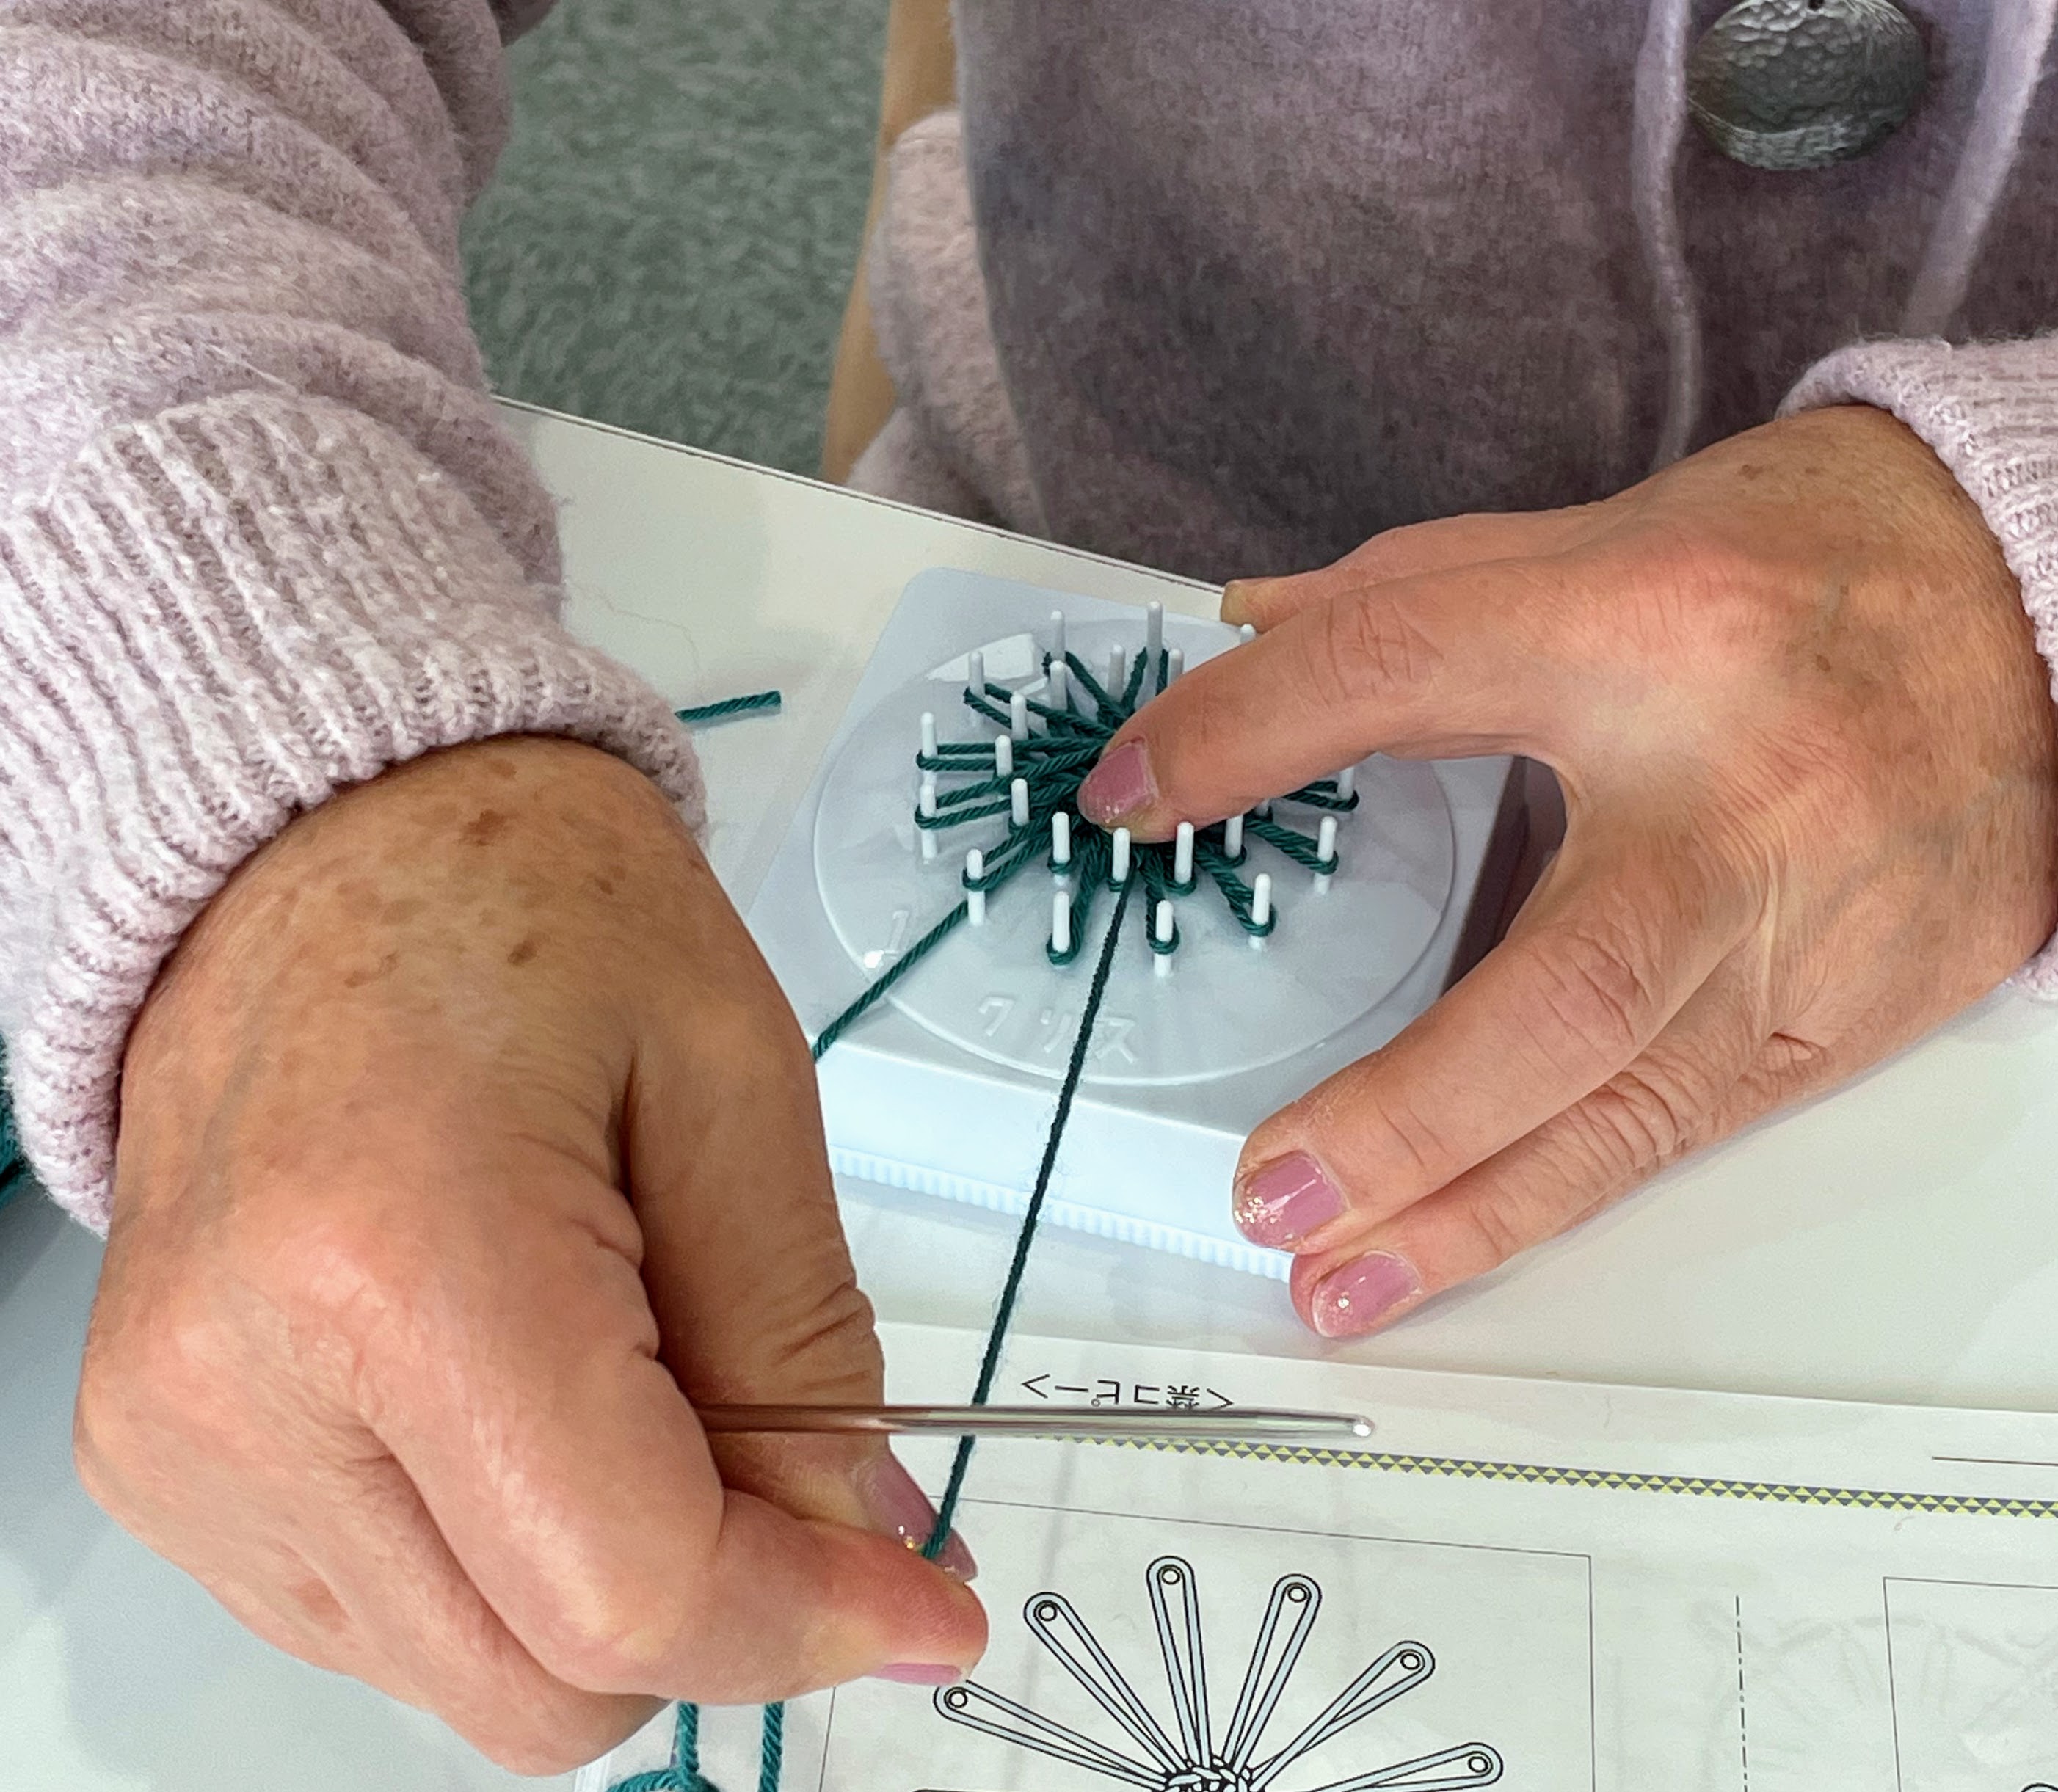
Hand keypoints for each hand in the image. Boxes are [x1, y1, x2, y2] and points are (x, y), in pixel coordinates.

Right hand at [76, 739, 983, 1771]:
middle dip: (712, 1606)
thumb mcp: (737, 1084)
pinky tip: (527, 1392)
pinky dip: (503, 1557)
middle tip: (782, 1450)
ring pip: (469, 1677)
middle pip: (545, 1684)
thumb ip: (806, 1344)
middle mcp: (243, 1386)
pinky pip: (386, 1622)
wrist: (326, 841)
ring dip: (603, 1580)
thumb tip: (865, 1546)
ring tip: (625, 1361)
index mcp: (399, 1259)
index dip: (803, 1622)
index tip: (921, 1603)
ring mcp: (179, 1443)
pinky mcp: (161, 1461)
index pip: (628, 1587)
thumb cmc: (527, 902)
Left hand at [1079, 407, 2057, 1337]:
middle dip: (1403, 1107)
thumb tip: (1240, 641)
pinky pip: (1683, 1130)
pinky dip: (1556, 1196)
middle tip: (1267, 1183)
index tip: (1129, 795)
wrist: (2047, 614)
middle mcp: (1740, 797)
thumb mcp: (1597, 538)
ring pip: (1629, 1109)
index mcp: (1653, 626)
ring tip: (1332, 1273)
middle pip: (1559, 981)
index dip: (1245, 733)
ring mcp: (1813, 930)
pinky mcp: (1857, 1016)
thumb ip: (1407, 596)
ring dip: (1465, 1211)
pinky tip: (1456, 1243)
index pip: (1405, 671)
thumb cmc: (1812, 564)